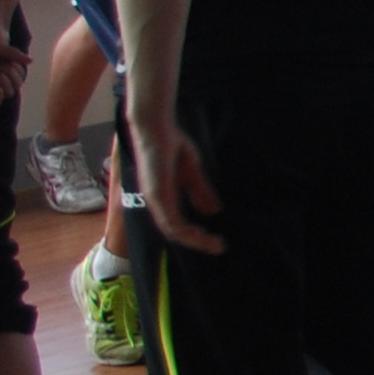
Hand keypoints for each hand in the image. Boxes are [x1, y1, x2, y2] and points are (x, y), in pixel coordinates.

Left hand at [132, 116, 225, 253]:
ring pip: (173, 230)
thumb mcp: (191, 171)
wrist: (155, 127)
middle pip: (175, 232)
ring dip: (194, 240)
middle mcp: (156, 202)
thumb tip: (212, 211)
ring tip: (214, 244)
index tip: (216, 240)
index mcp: (163, 197)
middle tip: (218, 247)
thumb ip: (199, 191)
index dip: (196, 235)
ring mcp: (154, 199)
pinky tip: (200, 234)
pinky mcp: (156, 194)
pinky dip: (185, 231)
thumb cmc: (170, 144)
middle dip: (197, 242)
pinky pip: (170, 220)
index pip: (177, 224)